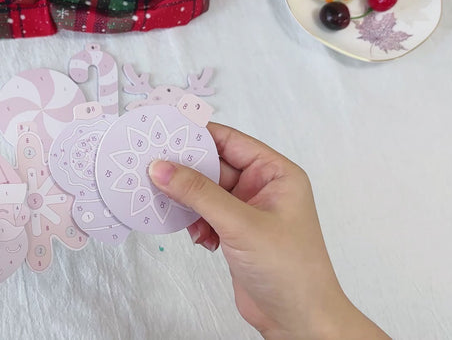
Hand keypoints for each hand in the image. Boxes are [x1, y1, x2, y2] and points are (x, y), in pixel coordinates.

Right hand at [149, 123, 387, 339]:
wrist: (298, 320)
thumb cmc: (291, 271)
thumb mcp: (241, 224)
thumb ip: (199, 193)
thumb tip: (163, 168)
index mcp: (276, 173)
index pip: (230, 141)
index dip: (197, 135)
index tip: (164, 132)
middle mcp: (262, 188)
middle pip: (213, 166)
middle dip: (185, 171)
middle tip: (153, 168)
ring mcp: (247, 211)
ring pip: (205, 192)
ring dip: (187, 201)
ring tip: (169, 205)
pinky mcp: (235, 233)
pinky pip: (204, 215)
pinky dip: (194, 222)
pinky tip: (196, 236)